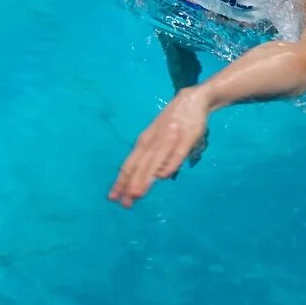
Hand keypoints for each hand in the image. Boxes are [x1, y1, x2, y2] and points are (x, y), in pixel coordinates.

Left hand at [109, 88, 210, 208]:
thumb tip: (148, 177)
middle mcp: (152, 141)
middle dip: (130, 185)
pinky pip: (176, 153)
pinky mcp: (185, 138)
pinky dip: (168, 165)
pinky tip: (163, 177)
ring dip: (145, 178)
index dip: (121, 181)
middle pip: (139, 165)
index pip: (129, 164)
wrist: (192, 101)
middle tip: (125, 204)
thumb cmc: (172, 123)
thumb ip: (151, 157)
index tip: (113, 198)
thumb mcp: (156, 138)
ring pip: (153, 162)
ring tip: (137, 194)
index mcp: (144, 142)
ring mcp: (168, 139)